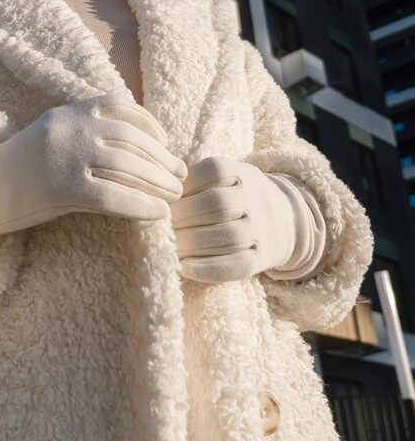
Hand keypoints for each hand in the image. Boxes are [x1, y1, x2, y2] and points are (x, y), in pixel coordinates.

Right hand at [0, 89, 186, 248]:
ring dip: (159, 183)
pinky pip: (112, 196)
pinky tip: (158, 214)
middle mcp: (72, 127)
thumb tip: (141, 144)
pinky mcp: (61, 187)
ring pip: (128, 167)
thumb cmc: (26, 166)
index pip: (125, 108)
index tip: (166, 146)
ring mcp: (66, 156)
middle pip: (133, 141)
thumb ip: (90, 130)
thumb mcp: (57, 133)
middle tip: (181, 177)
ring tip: (174, 196)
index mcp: (72, 110)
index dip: (153, 127)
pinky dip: (141, 205)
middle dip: (163, 159)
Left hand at [171, 155, 299, 283]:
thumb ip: (194, 177)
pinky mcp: (261, 259)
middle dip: (183, 215)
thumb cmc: (236, 195)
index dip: (185, 185)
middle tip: (160, 225)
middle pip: (218, 204)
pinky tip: (184, 268)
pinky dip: (209, 269)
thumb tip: (154, 184)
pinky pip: (238, 266)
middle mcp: (255, 199)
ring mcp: (260, 230)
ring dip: (192, 243)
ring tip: (169, 246)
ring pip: (228, 236)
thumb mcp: (225, 176)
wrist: (285, 219)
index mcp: (242, 173)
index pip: (213, 171)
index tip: (163, 198)